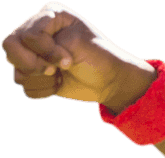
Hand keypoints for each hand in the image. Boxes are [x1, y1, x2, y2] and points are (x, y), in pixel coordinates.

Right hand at [3, 2, 153, 108]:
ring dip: (42, 80)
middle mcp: (34, 31)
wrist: (112, 81)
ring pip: (16, 70)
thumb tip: (22, 67)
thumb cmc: (99, 57)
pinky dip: (43, 91)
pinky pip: (25, 86)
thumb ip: (49, 46)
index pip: (27, 35)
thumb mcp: (78, 43)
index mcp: (47, 16)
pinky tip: (59, 85)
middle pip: (9, 47)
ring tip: (61, 77)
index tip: (68, 60)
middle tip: (56, 71)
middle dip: (34, 64)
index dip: (46, 52)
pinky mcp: (35, 74)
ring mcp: (32, 53)